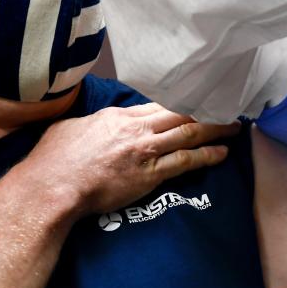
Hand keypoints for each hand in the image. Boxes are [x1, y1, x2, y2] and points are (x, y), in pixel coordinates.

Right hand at [20, 102, 240, 214]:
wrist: (52, 187)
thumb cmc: (54, 160)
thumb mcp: (71, 128)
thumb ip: (92, 123)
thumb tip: (96, 124)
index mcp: (118, 116)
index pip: (158, 104)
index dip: (182, 101)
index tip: (198, 101)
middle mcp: (136, 128)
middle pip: (180, 113)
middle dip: (207, 110)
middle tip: (227, 107)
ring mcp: (145, 150)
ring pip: (188, 133)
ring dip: (215, 130)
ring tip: (233, 128)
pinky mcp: (149, 175)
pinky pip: (185, 161)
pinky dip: (206, 156)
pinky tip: (221, 153)